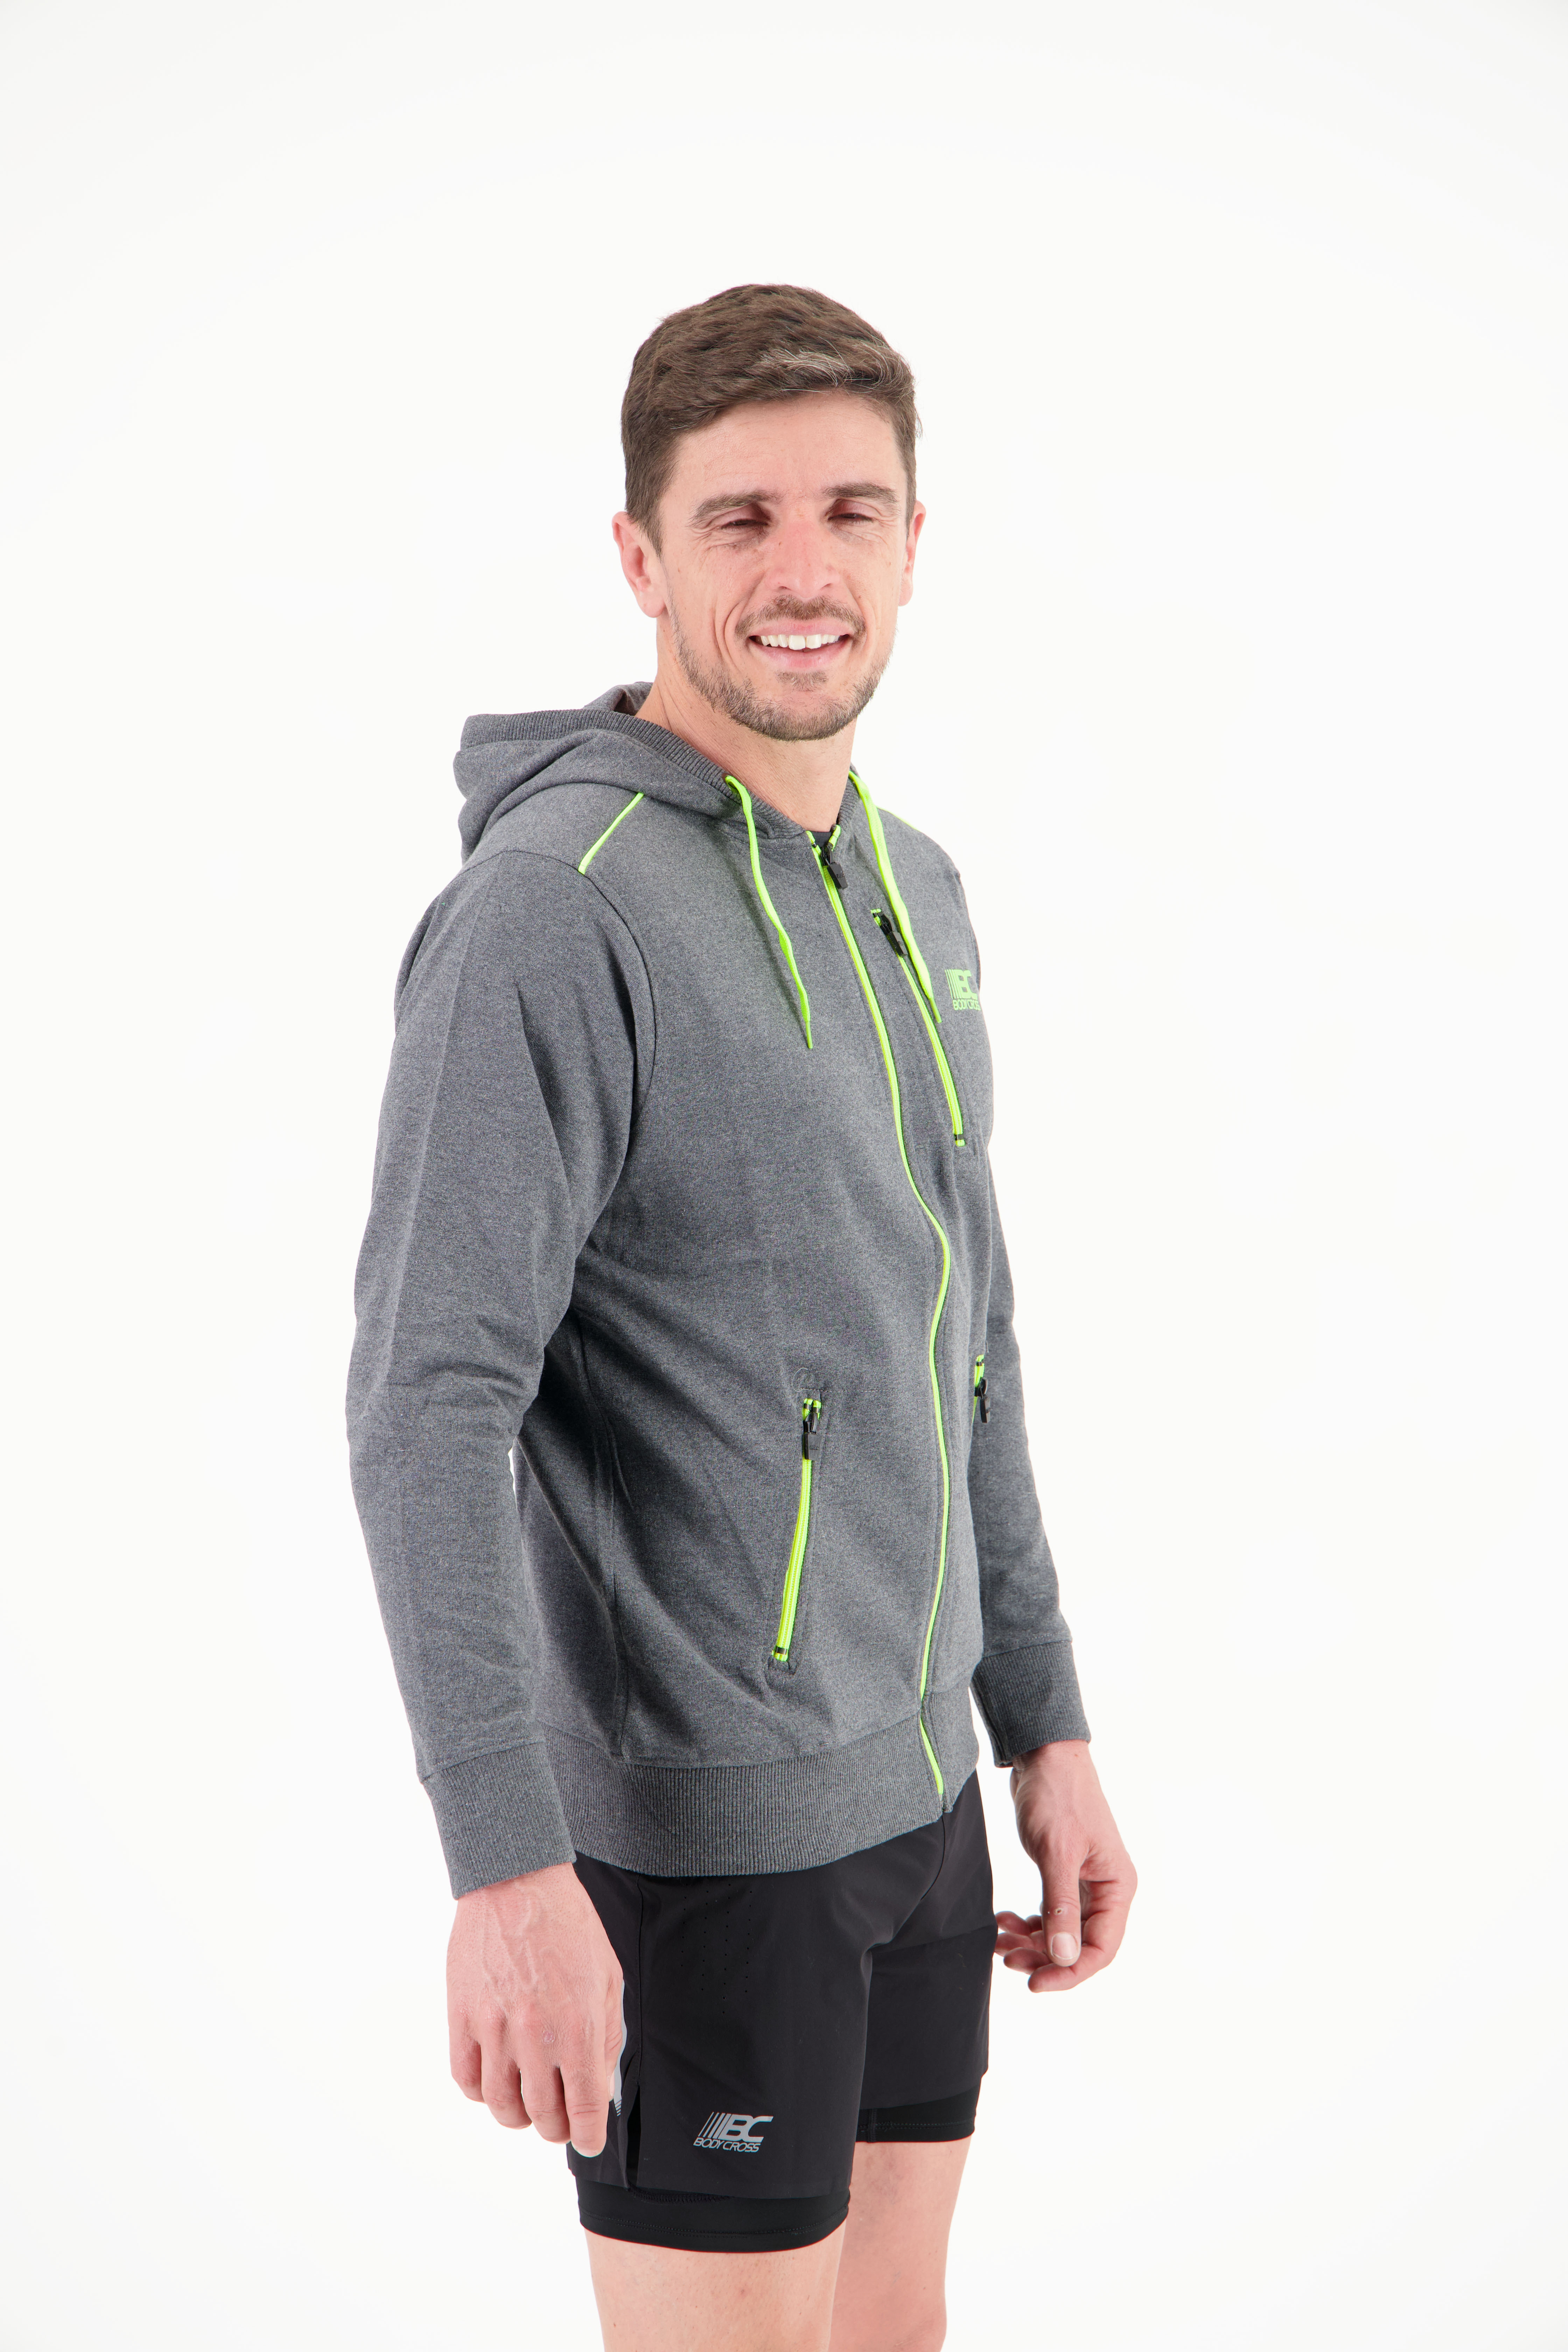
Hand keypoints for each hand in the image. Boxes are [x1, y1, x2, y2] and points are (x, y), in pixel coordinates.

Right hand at [447, 1862, 623, 2152]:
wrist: (517, 1882)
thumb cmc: (567, 1924)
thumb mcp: (607, 1977)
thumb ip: (607, 2036)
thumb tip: (601, 2084)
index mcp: (577, 2023)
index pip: (583, 2105)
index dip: (588, 2134)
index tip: (589, 2140)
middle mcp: (535, 2032)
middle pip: (542, 2114)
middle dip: (556, 2127)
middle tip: (561, 2119)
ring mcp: (494, 2027)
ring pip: (501, 2106)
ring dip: (519, 2116)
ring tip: (528, 2104)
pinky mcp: (462, 2017)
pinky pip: (467, 2079)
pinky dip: (482, 2092)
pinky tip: (497, 2078)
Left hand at [995, 1740, 1135, 1992]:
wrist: (1043, 1755)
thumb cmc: (1057, 1797)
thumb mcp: (1056, 1852)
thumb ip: (1060, 1907)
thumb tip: (1064, 1957)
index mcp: (1116, 1887)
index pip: (1100, 1949)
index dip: (1069, 1972)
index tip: (1034, 1983)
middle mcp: (1105, 1890)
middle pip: (1079, 1946)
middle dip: (1043, 1958)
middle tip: (1007, 1959)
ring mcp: (1084, 1883)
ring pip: (1060, 1933)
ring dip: (1030, 1943)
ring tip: (999, 1940)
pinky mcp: (1063, 1875)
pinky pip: (1048, 1914)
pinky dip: (1027, 1923)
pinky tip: (1005, 1920)